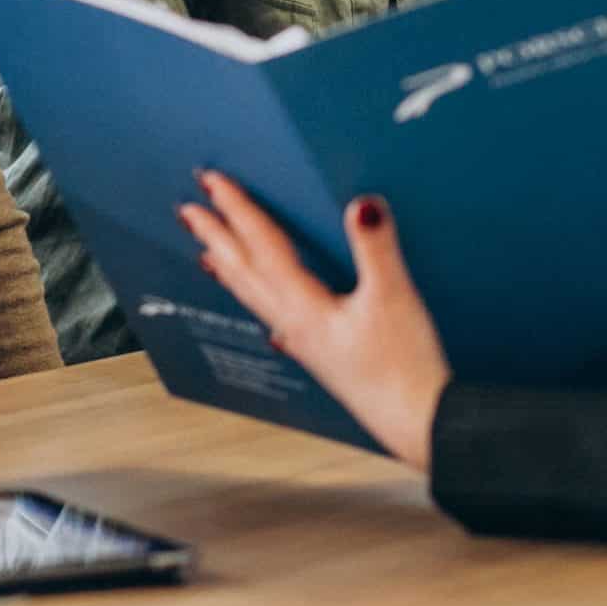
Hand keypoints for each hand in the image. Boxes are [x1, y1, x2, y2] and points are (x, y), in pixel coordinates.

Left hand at [178, 172, 449, 471]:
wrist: (419, 422)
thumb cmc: (404, 368)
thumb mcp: (393, 298)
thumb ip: (376, 248)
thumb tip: (362, 205)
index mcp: (305, 307)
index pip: (263, 247)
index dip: (238, 210)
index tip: (212, 183)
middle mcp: (295, 325)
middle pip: (245, 273)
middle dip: (217, 238)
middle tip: (187, 212)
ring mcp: (304, 343)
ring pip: (254, 297)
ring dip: (230, 268)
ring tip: (208, 254)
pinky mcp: (320, 356)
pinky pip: (275, 316)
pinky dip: (259, 301)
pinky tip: (267, 312)